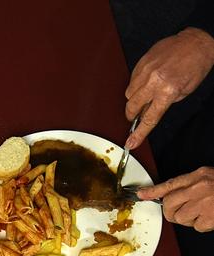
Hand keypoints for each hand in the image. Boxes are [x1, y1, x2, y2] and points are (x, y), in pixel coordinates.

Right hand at [124, 27, 213, 149]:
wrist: (196, 42)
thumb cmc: (196, 66)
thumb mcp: (185, 91)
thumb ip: (164, 103)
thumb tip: (148, 112)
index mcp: (167, 91)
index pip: (149, 119)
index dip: (139, 133)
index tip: (130, 143)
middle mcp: (153, 81)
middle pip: (132, 106)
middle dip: (132, 114)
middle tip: (136, 115)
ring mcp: (145, 71)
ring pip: (129, 93)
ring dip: (134, 98)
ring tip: (146, 93)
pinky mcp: (141, 62)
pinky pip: (131, 79)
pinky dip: (136, 84)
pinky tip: (147, 80)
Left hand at [137, 167, 213, 231]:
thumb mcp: (207, 176)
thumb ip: (190, 183)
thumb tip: (172, 191)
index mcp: (198, 177)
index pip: (169, 184)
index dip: (153, 191)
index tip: (141, 194)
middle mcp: (198, 189)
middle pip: (169, 204)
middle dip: (171, 211)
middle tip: (182, 210)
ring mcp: (203, 204)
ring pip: (180, 217)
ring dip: (188, 219)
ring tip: (200, 212)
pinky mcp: (210, 218)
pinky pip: (196, 226)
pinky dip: (202, 225)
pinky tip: (209, 217)